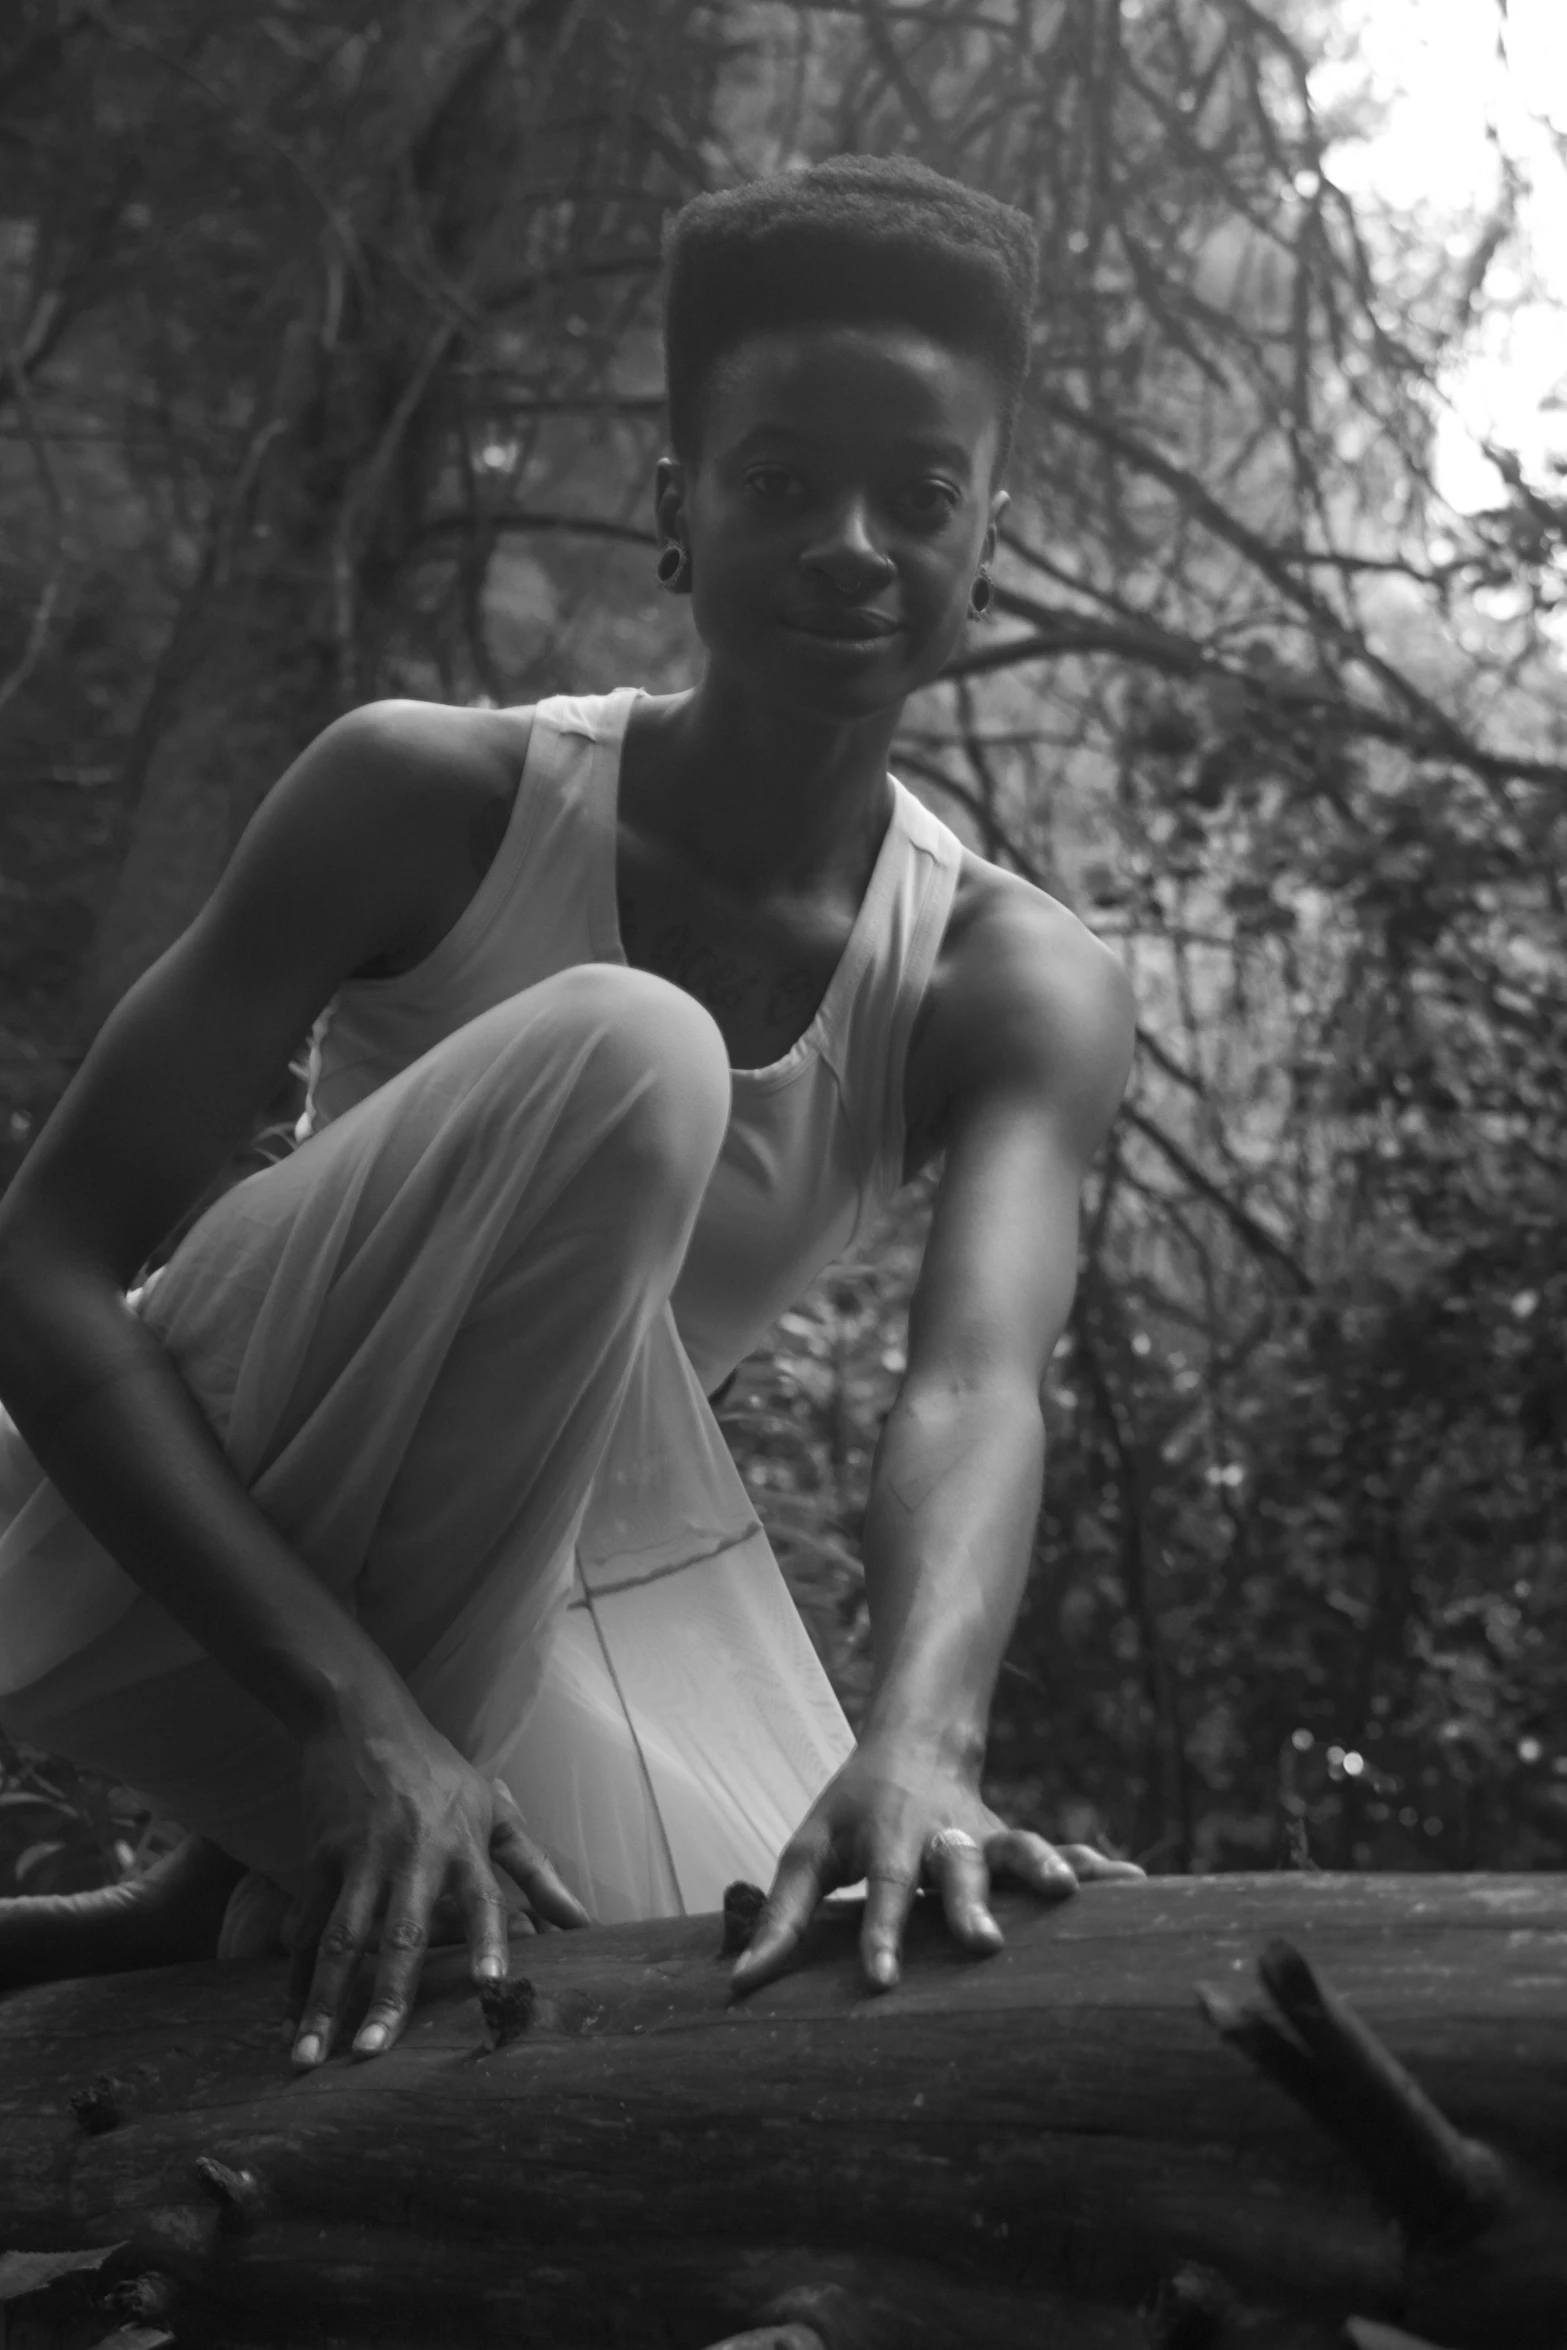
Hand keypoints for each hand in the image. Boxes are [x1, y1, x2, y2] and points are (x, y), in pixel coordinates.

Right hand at [286, 1695, 587, 2066]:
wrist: (360, 1721)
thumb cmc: (439, 1774)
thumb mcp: (496, 1811)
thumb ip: (538, 1872)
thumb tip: (587, 1924)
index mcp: (463, 1845)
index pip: (483, 1898)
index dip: (490, 1940)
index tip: (491, 1984)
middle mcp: (412, 1857)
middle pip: (401, 1934)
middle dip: (386, 1996)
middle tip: (374, 2053)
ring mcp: (360, 1860)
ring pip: (341, 1939)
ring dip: (324, 2000)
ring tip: (308, 2056)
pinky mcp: (319, 1860)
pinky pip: (305, 1927)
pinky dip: (293, 1975)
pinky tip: (284, 2020)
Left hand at [731, 1736, 1142, 1996]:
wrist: (914, 1744)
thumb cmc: (852, 1811)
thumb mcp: (809, 1851)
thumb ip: (783, 1917)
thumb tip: (743, 1984)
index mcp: (886, 1839)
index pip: (882, 1890)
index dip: (881, 1935)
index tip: (883, 1982)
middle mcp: (942, 1836)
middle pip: (957, 1869)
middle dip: (971, 1905)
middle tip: (983, 1945)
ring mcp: (985, 1836)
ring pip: (1018, 1847)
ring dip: (1045, 1867)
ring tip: (1072, 1893)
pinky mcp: (1014, 1841)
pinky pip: (1059, 1850)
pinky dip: (1097, 1866)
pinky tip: (1136, 1884)